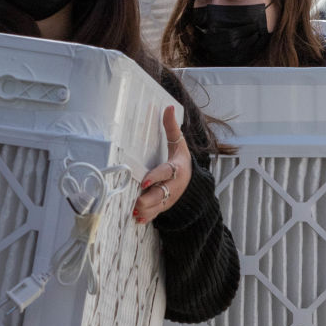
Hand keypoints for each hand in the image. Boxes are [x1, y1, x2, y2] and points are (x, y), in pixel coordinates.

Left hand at [133, 105, 191, 224]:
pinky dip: (146, 218)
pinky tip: (136, 219)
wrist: (193, 183)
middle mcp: (173, 186)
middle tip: (136, 200)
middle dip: (148, 199)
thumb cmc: (181, 161)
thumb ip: (172, 127)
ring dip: (145, 210)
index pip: (166, 173)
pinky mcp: (163, 206)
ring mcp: (168, 198)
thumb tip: (168, 107)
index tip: (144, 181)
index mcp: (176, 169)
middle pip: (160, 194)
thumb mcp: (179, 144)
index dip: (155, 177)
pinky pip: (154, 215)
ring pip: (156, 207)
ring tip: (132, 209)